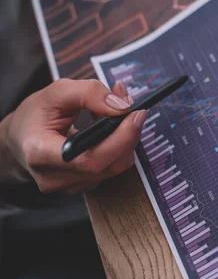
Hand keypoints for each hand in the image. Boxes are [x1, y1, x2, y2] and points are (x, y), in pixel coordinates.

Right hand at [0, 79, 144, 192]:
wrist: (20, 137)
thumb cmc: (36, 114)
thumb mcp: (58, 92)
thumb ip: (90, 94)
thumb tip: (122, 107)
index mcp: (40, 153)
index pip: (90, 159)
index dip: (120, 138)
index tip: (136, 113)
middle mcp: (53, 177)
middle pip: (108, 165)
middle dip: (128, 135)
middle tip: (133, 110)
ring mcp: (67, 186)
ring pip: (114, 167)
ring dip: (124, 140)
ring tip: (113, 117)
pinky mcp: (80, 186)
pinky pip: (111, 168)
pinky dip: (117, 148)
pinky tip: (107, 133)